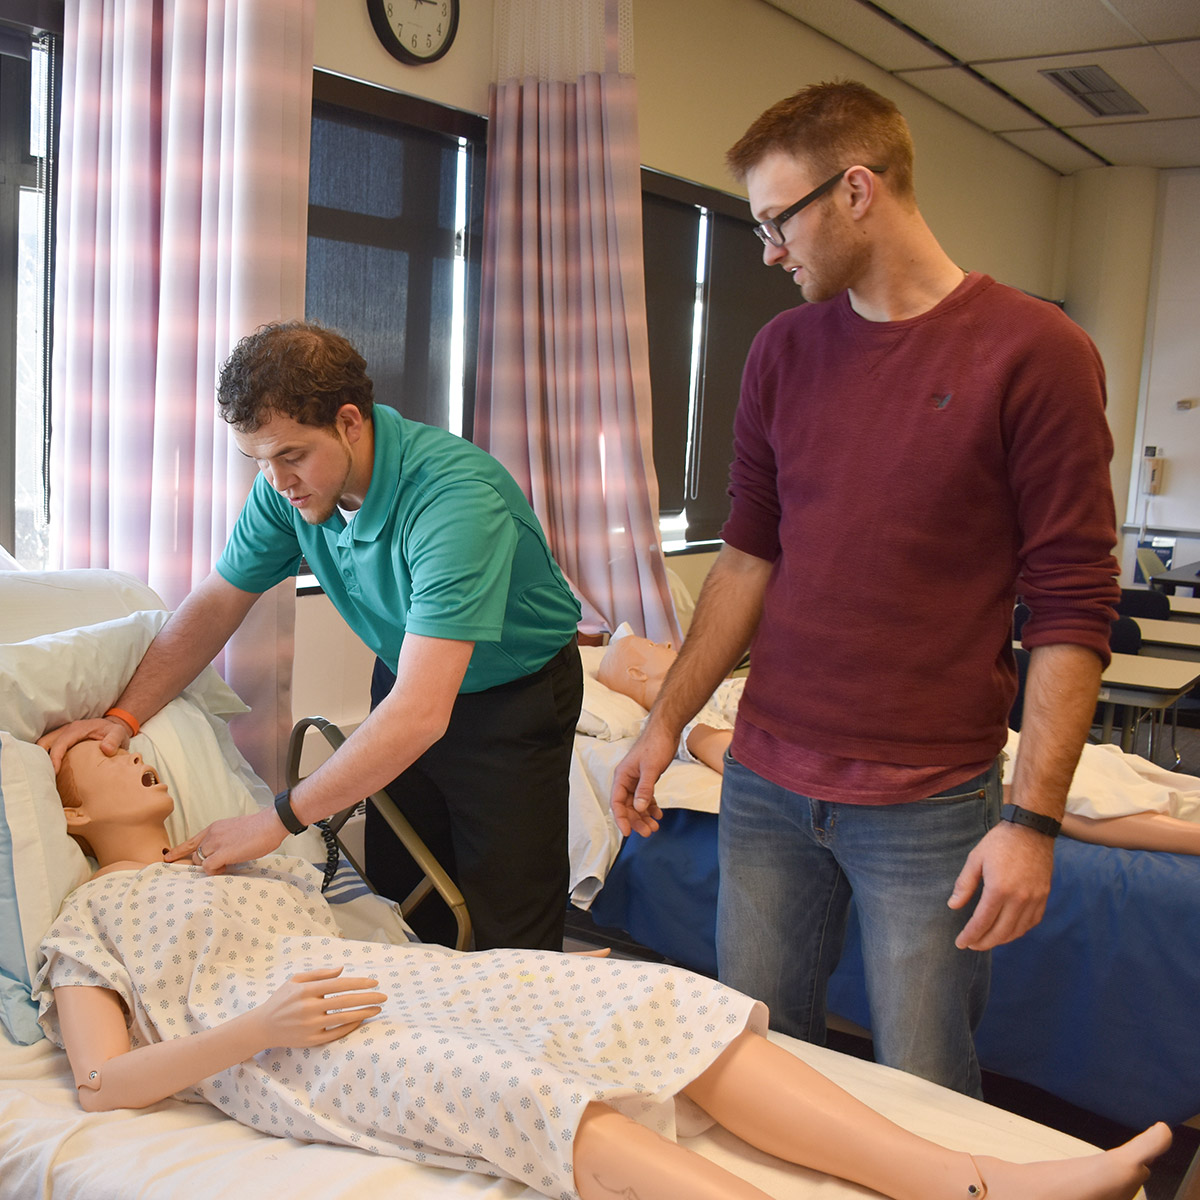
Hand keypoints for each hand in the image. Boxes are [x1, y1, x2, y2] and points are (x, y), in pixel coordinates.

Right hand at [38, 718, 129, 771]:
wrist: (113, 727)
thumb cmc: (114, 731)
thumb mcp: (119, 733)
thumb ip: (114, 740)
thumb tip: (106, 749)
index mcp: (77, 729)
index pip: (60, 743)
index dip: (55, 757)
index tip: (55, 772)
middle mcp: (66, 730)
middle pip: (44, 742)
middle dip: (41, 758)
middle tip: (45, 776)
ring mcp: (63, 735)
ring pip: (44, 745)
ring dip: (41, 758)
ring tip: (45, 776)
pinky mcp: (63, 741)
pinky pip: (49, 748)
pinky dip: (46, 758)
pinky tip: (50, 772)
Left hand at [165, 805, 287, 872]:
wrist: (271, 823)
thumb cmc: (260, 828)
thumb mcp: (235, 830)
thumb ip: (224, 840)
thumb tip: (222, 854)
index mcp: (214, 828)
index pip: (190, 841)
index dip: (178, 851)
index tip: (167, 858)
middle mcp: (211, 834)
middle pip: (195, 854)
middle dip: (204, 862)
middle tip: (221, 864)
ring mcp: (216, 843)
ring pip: (200, 861)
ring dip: (211, 866)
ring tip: (228, 864)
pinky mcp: (222, 853)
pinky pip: (208, 867)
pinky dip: (215, 871)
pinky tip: (227, 867)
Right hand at [248, 967, 386, 1048]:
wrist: (263, 1027)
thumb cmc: (282, 1000)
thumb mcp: (296, 980)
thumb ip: (320, 974)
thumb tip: (342, 969)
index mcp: (306, 990)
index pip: (339, 985)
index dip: (359, 983)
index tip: (374, 983)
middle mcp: (308, 1008)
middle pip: (345, 1002)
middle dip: (367, 998)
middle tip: (384, 996)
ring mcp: (309, 1026)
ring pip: (343, 1019)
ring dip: (363, 1013)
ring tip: (378, 1009)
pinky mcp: (310, 1040)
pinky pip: (336, 1034)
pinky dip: (350, 1027)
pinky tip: (361, 1020)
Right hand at [609, 723, 674, 837]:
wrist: (666, 730)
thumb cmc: (655, 744)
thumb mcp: (651, 768)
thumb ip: (644, 789)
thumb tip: (638, 808)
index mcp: (622, 776)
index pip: (617, 803)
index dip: (621, 819)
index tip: (628, 832)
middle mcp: (626, 780)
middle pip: (627, 807)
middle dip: (636, 820)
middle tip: (647, 832)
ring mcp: (636, 780)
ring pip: (637, 804)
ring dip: (644, 816)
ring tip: (654, 826)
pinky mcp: (646, 779)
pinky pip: (645, 798)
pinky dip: (651, 807)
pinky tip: (658, 814)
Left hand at [948, 821, 1054, 950]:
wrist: (1031, 830)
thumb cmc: (1000, 842)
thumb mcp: (975, 859)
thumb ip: (964, 884)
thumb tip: (953, 906)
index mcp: (999, 889)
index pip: (982, 922)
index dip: (970, 936)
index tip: (961, 943)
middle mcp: (1019, 898)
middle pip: (1000, 932)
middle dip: (983, 942)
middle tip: (971, 945)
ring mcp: (1034, 899)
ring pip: (1017, 931)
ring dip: (1001, 939)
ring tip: (986, 940)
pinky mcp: (1044, 896)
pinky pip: (1031, 922)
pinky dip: (1018, 931)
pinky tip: (1008, 930)